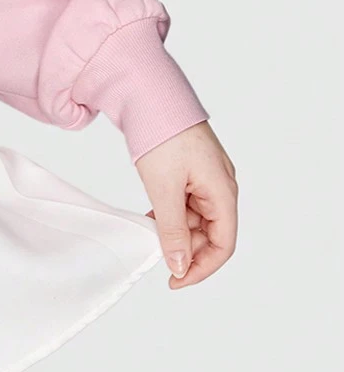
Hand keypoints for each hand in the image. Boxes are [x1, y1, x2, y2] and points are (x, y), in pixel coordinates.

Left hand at [135, 120, 236, 288]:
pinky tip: (151, 217)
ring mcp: (207, 176)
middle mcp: (221, 184)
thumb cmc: (161, 134)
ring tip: (150, 235)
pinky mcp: (191, 169)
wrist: (147, 92)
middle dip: (187, 250)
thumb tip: (179, 266)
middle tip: (157, 256)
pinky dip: (171, 214)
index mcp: (223, 190)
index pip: (224, 244)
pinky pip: (187, 202)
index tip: (175, 280)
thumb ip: (172, 230)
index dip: (202, 268)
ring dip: (176, 232)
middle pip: (212, 233)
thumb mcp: (164, 189)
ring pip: (197, 219)